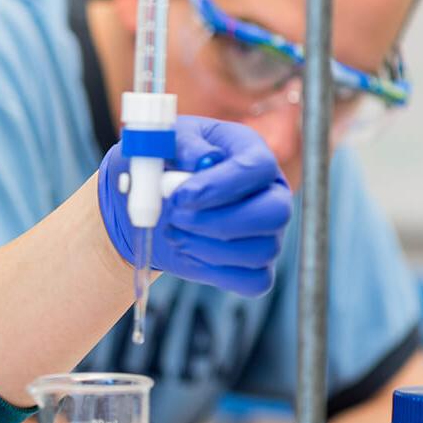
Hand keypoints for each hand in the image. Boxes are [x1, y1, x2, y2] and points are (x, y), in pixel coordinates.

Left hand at [98, 116, 291, 296]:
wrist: (147, 203)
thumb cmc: (160, 165)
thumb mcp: (162, 142)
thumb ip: (182, 144)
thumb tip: (202, 158)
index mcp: (248, 151)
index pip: (258, 167)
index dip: (222, 185)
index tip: (182, 196)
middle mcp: (268, 191)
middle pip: (276, 213)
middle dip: (221, 222)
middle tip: (176, 216)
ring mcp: (267, 231)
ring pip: (261, 250)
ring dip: (207, 246)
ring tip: (173, 230)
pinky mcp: (256, 265)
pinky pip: (253, 280)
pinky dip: (215, 271)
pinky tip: (188, 251)